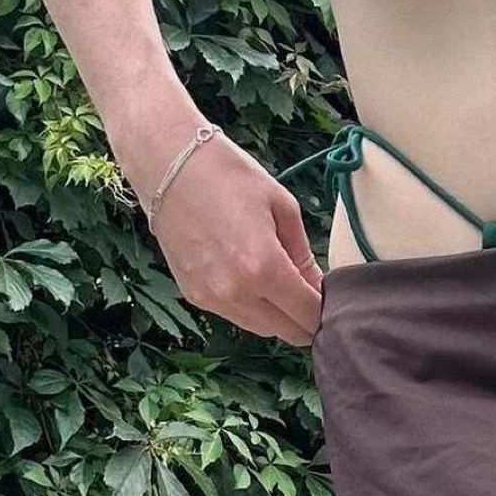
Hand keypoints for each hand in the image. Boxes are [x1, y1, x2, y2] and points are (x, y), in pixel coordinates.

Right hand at [120, 116, 322, 344]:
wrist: (167, 163)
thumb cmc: (230, 175)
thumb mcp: (283, 208)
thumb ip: (304, 257)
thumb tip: (318, 290)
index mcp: (264, 268)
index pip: (309, 315)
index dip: (324, 311)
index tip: (328, 298)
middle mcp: (237, 292)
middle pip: (288, 332)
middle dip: (305, 319)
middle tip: (308, 295)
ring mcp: (212, 298)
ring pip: (263, 329)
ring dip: (278, 316)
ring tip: (280, 285)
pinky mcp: (194, 296)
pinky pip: (236, 316)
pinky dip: (252, 308)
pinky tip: (250, 279)